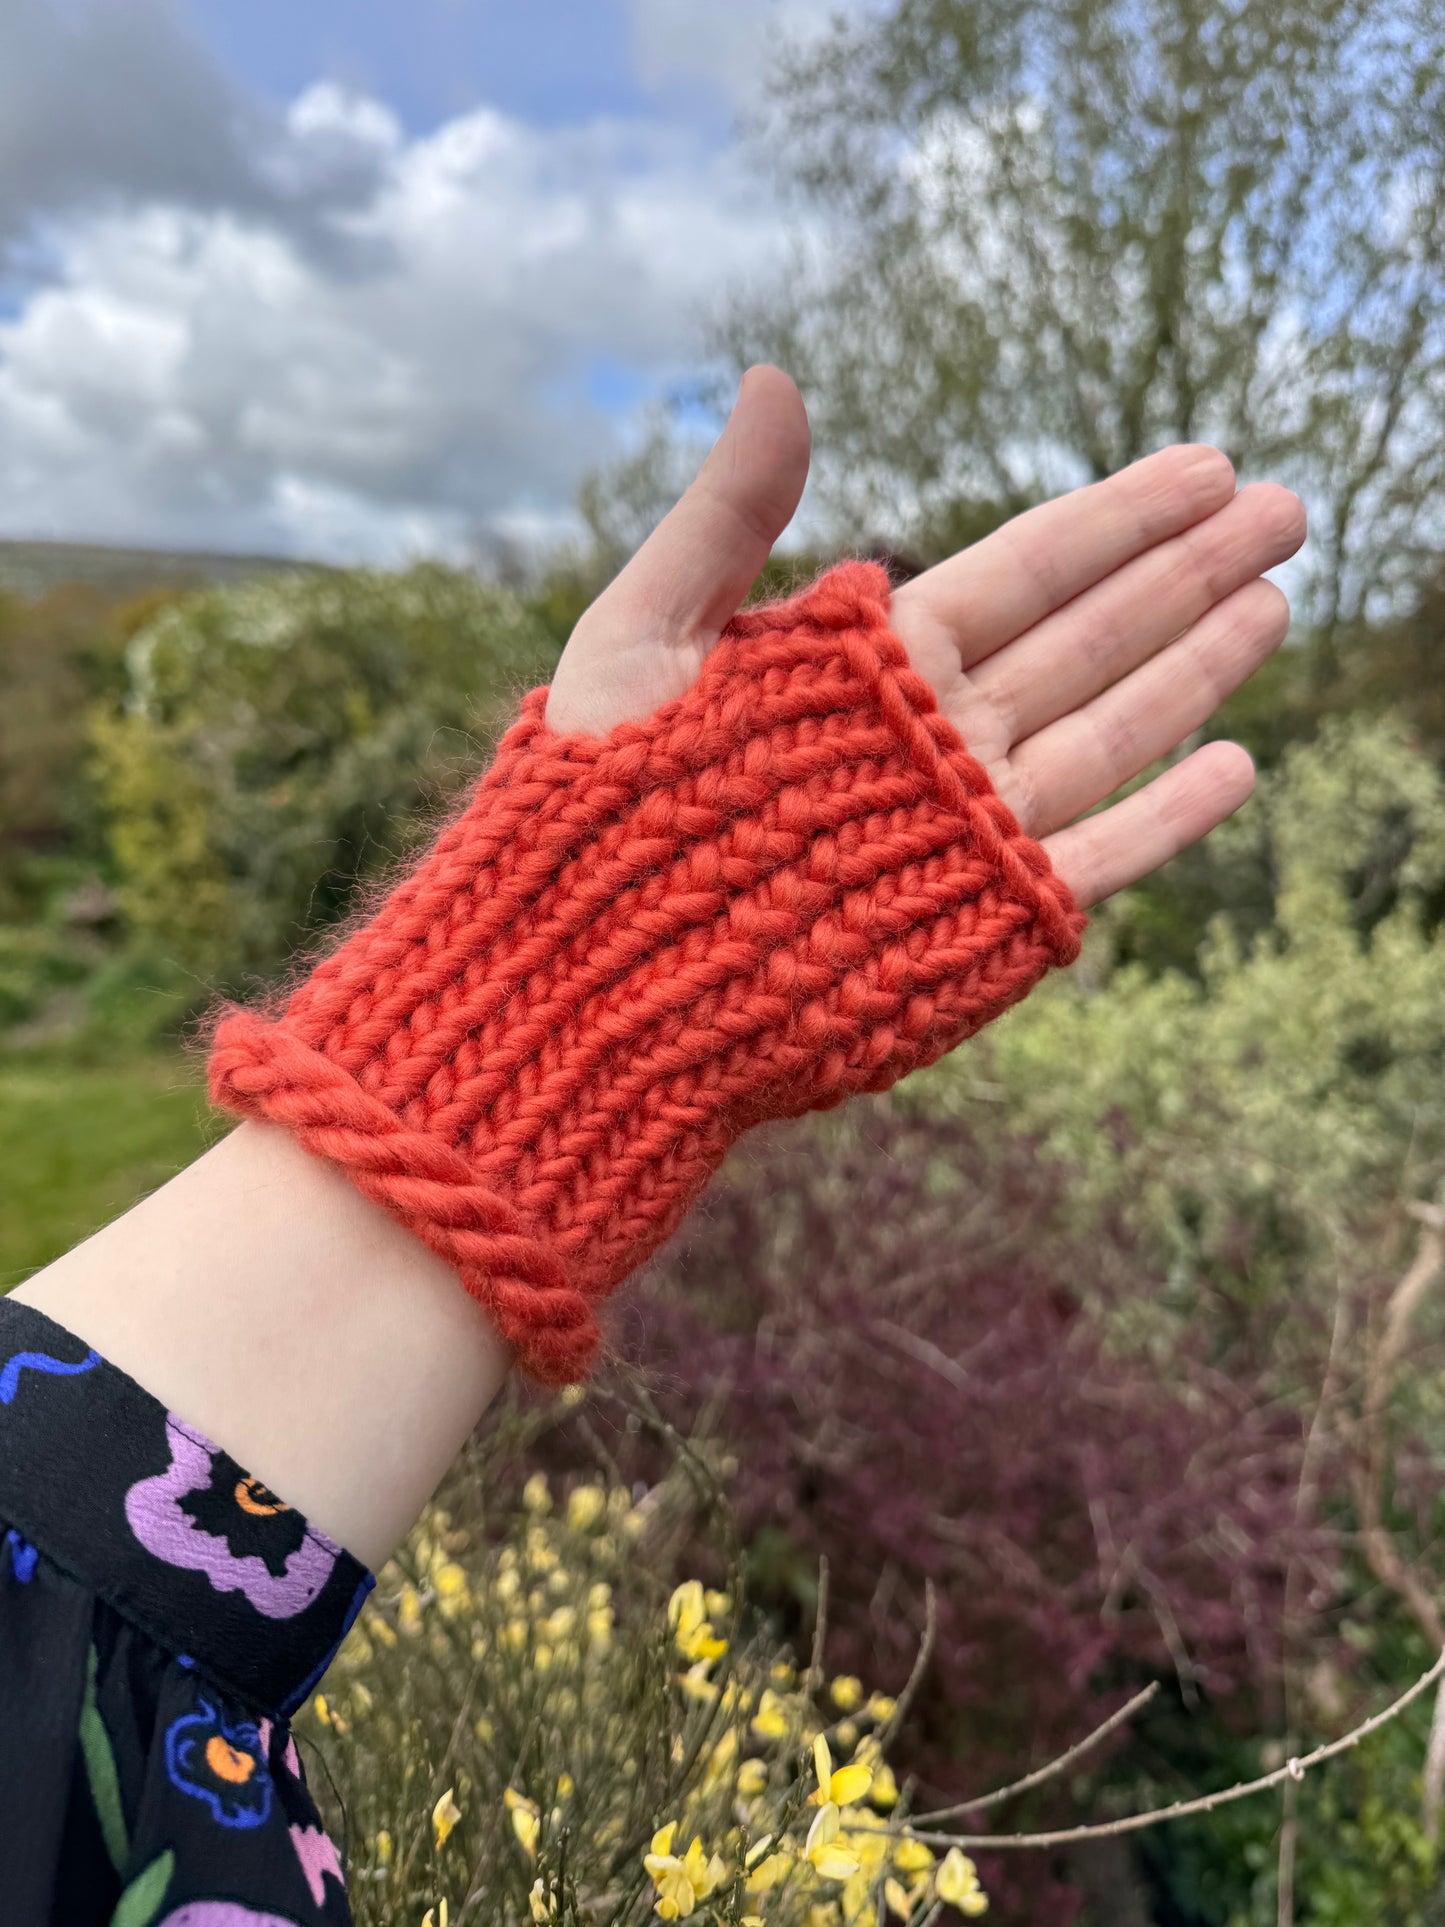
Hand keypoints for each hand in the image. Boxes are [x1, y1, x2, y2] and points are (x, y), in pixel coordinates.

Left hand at [548, 366, 1305, 906]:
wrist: (590, 980)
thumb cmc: (590, 810)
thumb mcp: (641, 637)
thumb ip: (726, 520)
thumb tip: (774, 379)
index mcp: (866, 666)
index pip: (1023, 570)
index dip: (1116, 516)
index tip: (1201, 464)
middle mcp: (934, 740)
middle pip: (1089, 636)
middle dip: (1187, 570)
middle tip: (1283, 505)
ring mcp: (964, 829)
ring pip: (1110, 731)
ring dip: (1196, 666)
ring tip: (1276, 600)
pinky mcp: (980, 916)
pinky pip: (1098, 855)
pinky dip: (1169, 817)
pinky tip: (1234, 763)